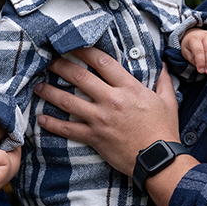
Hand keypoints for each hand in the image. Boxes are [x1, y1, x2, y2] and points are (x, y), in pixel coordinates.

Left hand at [34, 47, 178, 175]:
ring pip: (68, 101)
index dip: (85, 51)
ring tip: (38, 86)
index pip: (102, 62)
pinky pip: (69, 129)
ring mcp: (100, 119)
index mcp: (129, 88)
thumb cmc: (164, 130)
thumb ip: (163, 81)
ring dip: (50, 92)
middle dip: (61, 66)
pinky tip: (41, 118)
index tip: (73, 46)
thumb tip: (163, 65)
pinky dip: (53, 124)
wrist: (159, 159)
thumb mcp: (168, 101)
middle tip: (50, 61)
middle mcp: (111, 100)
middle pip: (80, 77)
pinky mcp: (94, 137)